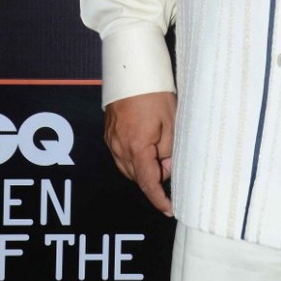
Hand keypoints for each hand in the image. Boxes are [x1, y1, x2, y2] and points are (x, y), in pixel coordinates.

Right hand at [104, 91, 176, 216]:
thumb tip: (167, 166)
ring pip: (128, 167)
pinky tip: (147, 142)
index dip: (159, 199)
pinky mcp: (108, 132)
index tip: (169, 209)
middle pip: (137, 177)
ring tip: (160, 149)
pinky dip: (134, 157)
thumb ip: (169, 149)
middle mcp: (120, 148)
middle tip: (171, 160)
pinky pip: (121, 154)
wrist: (132, 71)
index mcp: (137, 148)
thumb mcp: (171, 121)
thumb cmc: (155, 93)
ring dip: (143, 167)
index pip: (148, 183)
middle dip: (154, 176)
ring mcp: (111, 140)